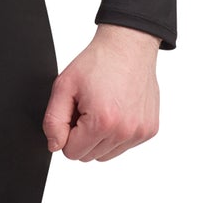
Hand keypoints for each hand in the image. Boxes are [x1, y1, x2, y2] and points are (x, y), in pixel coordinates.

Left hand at [42, 23, 160, 161]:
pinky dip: (115, 134)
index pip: (72, 153)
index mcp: (102, 122)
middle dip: (81, 135)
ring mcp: (140, 133)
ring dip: (98, 137)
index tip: (73, 111)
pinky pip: (124, 146)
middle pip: (89, 156)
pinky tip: (114, 110)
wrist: (127, 46)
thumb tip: (55, 145)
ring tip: (99, 108)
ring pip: (107, 155)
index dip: (66, 132)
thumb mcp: (64, 85)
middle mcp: (124, 132)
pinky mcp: (150, 131)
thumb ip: (53, 119)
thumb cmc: (98, 62)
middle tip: (85, 107)